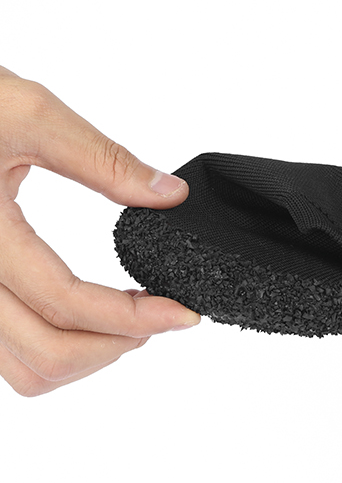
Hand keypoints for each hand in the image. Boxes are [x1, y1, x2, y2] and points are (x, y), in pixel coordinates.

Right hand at [0, 66, 200, 395]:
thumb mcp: (28, 113)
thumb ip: (103, 159)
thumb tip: (168, 194)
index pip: (67, 303)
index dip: (137, 317)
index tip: (184, 314)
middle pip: (48, 356)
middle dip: (118, 343)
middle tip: (161, 317)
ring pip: (26, 369)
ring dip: (87, 356)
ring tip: (127, 319)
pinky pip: (8, 355)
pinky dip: (56, 350)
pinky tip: (85, 314)